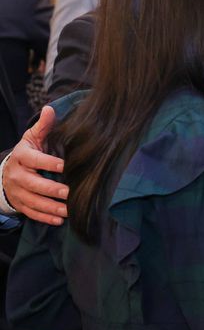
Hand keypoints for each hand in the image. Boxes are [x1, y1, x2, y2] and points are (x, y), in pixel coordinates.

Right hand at [2, 107, 67, 224]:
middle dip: (51, 190)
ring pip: (33, 202)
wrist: (9, 169)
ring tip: (69, 211)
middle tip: (69, 192)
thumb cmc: (28, 151)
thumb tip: (50, 109)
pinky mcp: (20, 203)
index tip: (65, 166)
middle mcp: (17, 175)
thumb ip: (43, 126)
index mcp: (21, 156)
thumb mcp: (32, 137)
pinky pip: (31, 213)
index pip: (34, 160)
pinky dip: (45, 217)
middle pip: (33, 184)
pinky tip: (60, 220)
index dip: (48, 163)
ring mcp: (17, 191)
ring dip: (52, 208)